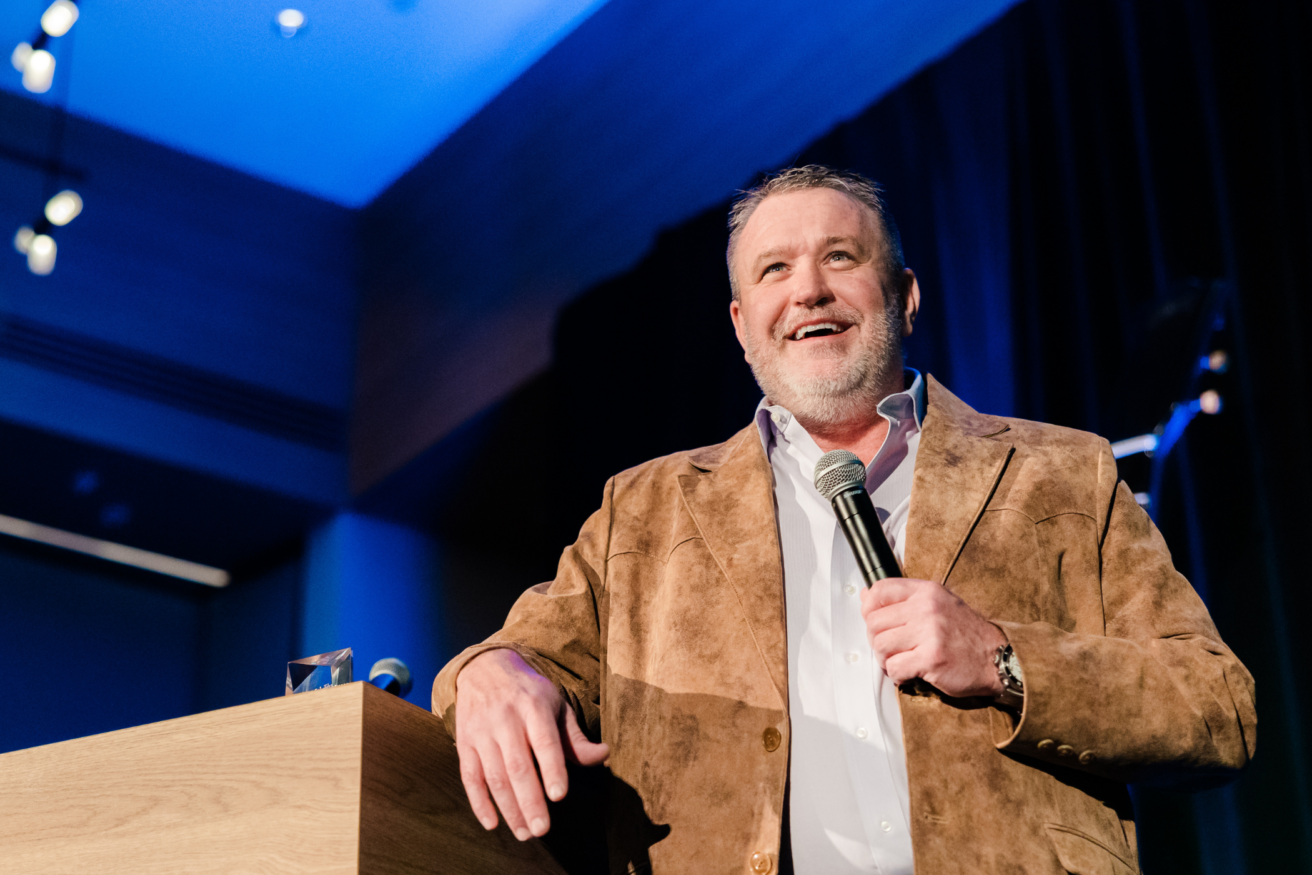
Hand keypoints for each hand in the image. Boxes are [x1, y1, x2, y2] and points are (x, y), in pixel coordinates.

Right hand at [454, 649, 608, 840]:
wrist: (484, 669)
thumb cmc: (529, 694)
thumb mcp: (556, 705)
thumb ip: (576, 737)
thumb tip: (604, 756)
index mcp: (533, 706)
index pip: (544, 741)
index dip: (551, 769)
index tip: (559, 796)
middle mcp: (505, 719)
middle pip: (517, 765)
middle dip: (529, 801)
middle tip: (542, 830)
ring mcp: (481, 732)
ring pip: (494, 776)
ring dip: (509, 808)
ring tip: (524, 833)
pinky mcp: (464, 743)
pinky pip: (469, 777)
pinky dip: (479, 803)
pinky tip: (492, 824)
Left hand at [859, 577, 1006, 698]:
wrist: (998, 659)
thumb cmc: (967, 634)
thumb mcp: (938, 604)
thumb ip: (904, 599)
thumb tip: (866, 595)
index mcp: (927, 592)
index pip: (880, 590)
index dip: (869, 608)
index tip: (875, 621)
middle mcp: (927, 608)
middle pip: (874, 622)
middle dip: (877, 640)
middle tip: (892, 649)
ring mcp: (929, 633)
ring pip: (880, 646)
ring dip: (886, 659)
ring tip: (902, 661)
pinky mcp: (931, 659)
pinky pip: (895, 668)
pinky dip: (898, 675)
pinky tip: (911, 673)